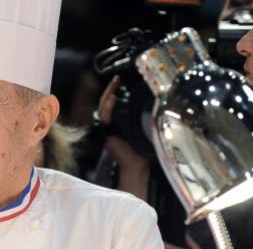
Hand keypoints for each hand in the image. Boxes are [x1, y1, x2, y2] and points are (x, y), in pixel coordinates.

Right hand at [98, 75, 148, 199]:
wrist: (137, 165)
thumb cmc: (141, 150)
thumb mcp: (140, 129)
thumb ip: (139, 117)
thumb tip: (149, 102)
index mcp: (115, 124)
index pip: (110, 104)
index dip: (112, 91)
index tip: (119, 81)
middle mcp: (108, 126)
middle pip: (104, 103)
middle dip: (109, 89)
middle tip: (116, 79)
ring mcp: (106, 130)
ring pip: (102, 108)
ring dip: (108, 95)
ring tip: (114, 85)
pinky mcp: (106, 134)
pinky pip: (105, 118)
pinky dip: (108, 108)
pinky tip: (113, 99)